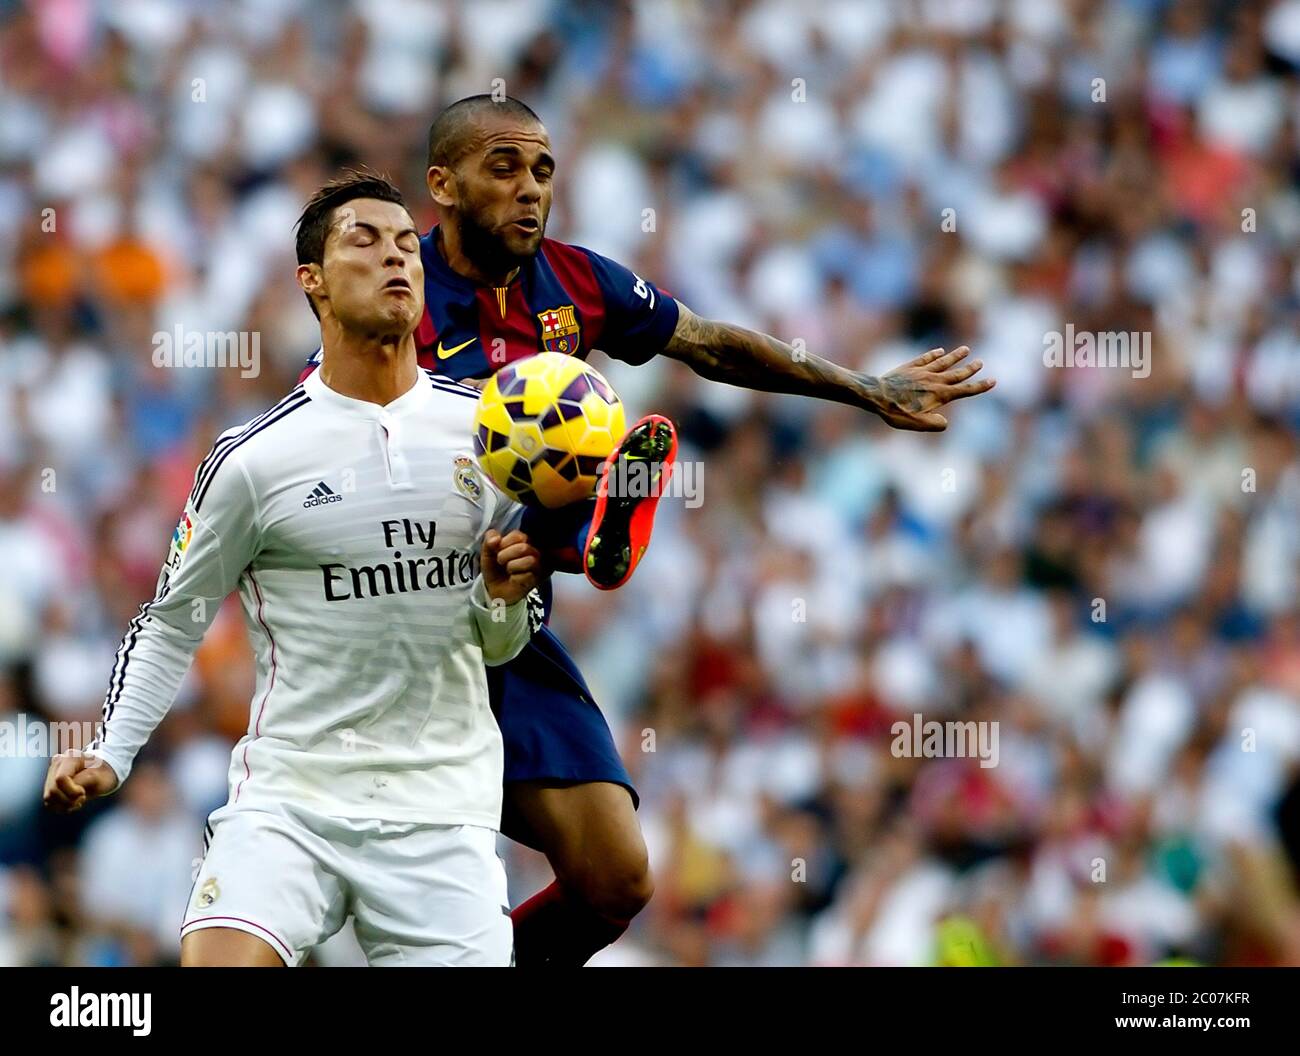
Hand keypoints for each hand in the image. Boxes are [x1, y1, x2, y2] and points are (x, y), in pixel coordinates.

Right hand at [43, 750, 118, 812]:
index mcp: (70, 757)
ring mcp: (50, 774)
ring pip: (48, 798)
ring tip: (78, 800)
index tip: (83, 792)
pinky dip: (61, 807)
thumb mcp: (99, 777)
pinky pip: (49, 803)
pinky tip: (72, 802)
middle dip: (69, 800)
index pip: (60, 779)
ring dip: (65, 805)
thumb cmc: (102, 774)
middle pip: (52, 791)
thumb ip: (83, 781)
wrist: (101, 773)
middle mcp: (57, 764)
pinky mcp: (48, 785)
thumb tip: (66, 787)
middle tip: (83, 797)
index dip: (72, 791)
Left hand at [480, 528, 540, 605]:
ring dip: (512, 566)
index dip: (503, 543)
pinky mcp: (539, 579)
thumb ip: (489, 540)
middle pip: (524, 547)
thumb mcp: (488, 552)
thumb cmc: (495, 568)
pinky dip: (515, 578)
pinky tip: (514, 579)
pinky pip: (528, 576)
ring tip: (508, 570)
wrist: (496, 590)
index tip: (498, 551)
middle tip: (501, 562)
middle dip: (505, 555)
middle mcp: (534, 550)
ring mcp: (539, 564)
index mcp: (523, 540)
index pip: (517, 535)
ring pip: (530, 560)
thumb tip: (496, 539)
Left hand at [864, 346, 994, 430]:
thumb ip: (934, 424)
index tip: (993, 380)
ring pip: (944, 362)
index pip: (965, 390)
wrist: (876, 395)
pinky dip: (934, 354)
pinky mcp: (909, 367)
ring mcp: (922, 372)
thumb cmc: (896, 412)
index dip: (980, 386)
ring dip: (955, 356)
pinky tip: (939, 351)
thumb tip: (945, 422)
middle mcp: (934, 380)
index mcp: (939, 395)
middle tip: (981, 362)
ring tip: (966, 349)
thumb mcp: (916, 424)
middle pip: (957, 373)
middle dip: (970, 369)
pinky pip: (925, 358)